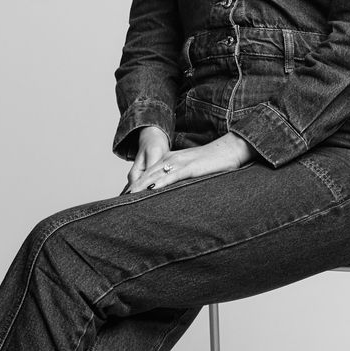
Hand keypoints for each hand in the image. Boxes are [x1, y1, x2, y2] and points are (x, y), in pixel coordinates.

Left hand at [126, 132, 256, 193]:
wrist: (230, 150)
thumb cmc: (213, 163)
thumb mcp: (192, 171)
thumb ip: (180, 179)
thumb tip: (171, 193)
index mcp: (170, 160)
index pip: (148, 173)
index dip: (136, 185)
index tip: (124, 197)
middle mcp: (171, 159)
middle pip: (146, 174)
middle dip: (133, 188)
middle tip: (120, 200)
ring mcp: (179, 162)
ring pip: (155, 175)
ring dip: (141, 186)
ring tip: (128, 198)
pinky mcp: (189, 167)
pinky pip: (172, 175)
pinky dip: (160, 183)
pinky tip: (152, 189)